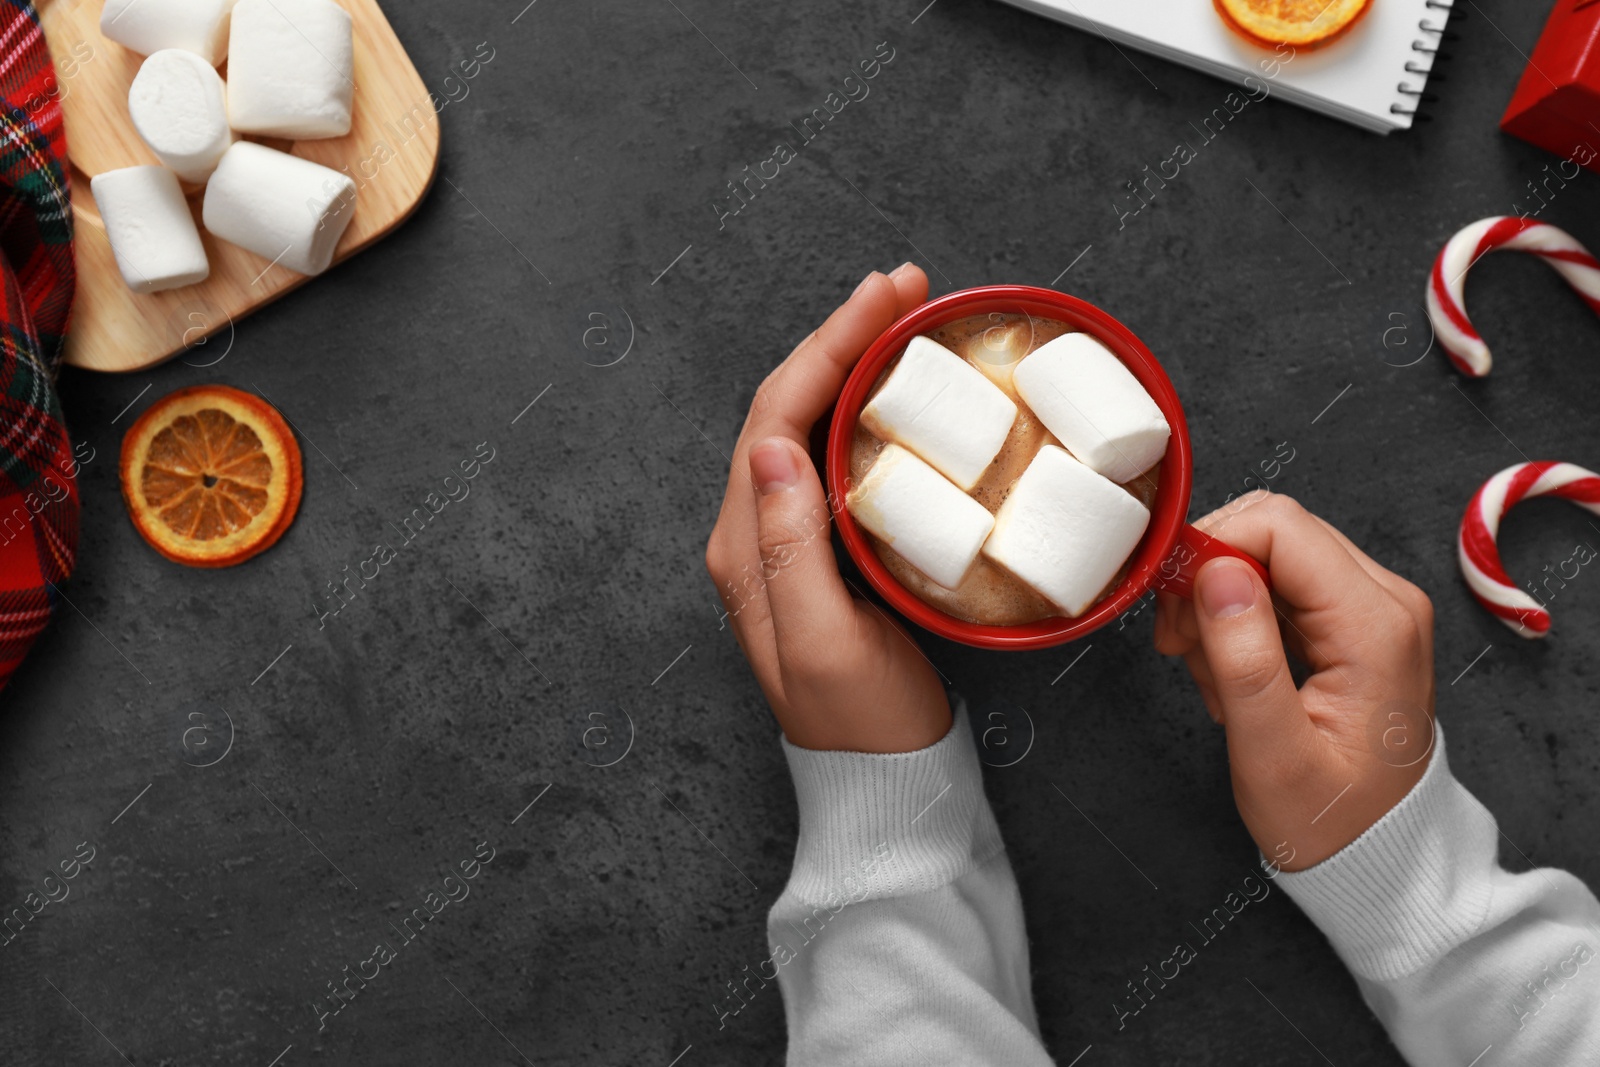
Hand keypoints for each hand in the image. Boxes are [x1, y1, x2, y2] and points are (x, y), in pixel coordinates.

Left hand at [705, 264, 951, 753]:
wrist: (882, 782)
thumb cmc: (863, 721)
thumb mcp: (826, 639)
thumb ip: (791, 545)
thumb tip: (772, 446)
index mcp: (745, 546)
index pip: (776, 417)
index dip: (828, 347)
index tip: (886, 297)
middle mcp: (754, 534)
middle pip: (789, 408)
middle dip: (842, 339)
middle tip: (906, 289)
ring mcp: (787, 543)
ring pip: (811, 427)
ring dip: (852, 366)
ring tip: (906, 320)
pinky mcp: (823, 555)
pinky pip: (835, 461)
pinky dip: (864, 413)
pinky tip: (898, 396)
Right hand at [1152, 492, 1436, 871]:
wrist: (1380, 855)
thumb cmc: (1331, 819)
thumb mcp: (1272, 754)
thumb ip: (1244, 660)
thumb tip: (1215, 571)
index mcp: (1375, 626)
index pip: (1279, 527)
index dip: (1210, 548)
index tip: (1169, 603)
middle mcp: (1385, 601)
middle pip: (1274, 529)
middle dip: (1209, 574)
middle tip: (1179, 644)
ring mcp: (1373, 607)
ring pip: (1270, 553)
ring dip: (1220, 601)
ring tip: (1211, 673)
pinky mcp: (1354, 619)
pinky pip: (1281, 583)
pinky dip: (1239, 616)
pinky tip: (1230, 669)